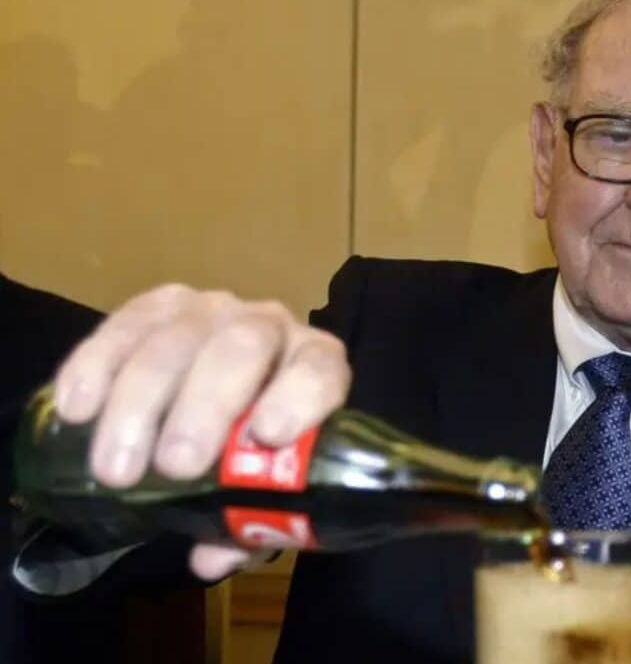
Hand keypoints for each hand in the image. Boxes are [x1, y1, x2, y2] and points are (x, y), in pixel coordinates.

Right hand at [54, 284, 350, 578]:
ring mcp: (212, 309)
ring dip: (140, 402)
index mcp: (315, 366)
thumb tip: (211, 558)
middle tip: (174, 467)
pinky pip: (125, 323)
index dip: (299, 396)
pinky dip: (97, 366)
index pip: (321, 369)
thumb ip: (250, 525)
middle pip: (240, 348)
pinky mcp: (158, 305)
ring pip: (177, 337)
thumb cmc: (253, 453)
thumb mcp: (264, 490)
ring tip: (115, 469)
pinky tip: (77, 410)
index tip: (267, 436)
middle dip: (205, 406)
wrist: (216, 400)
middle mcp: (268, 325)